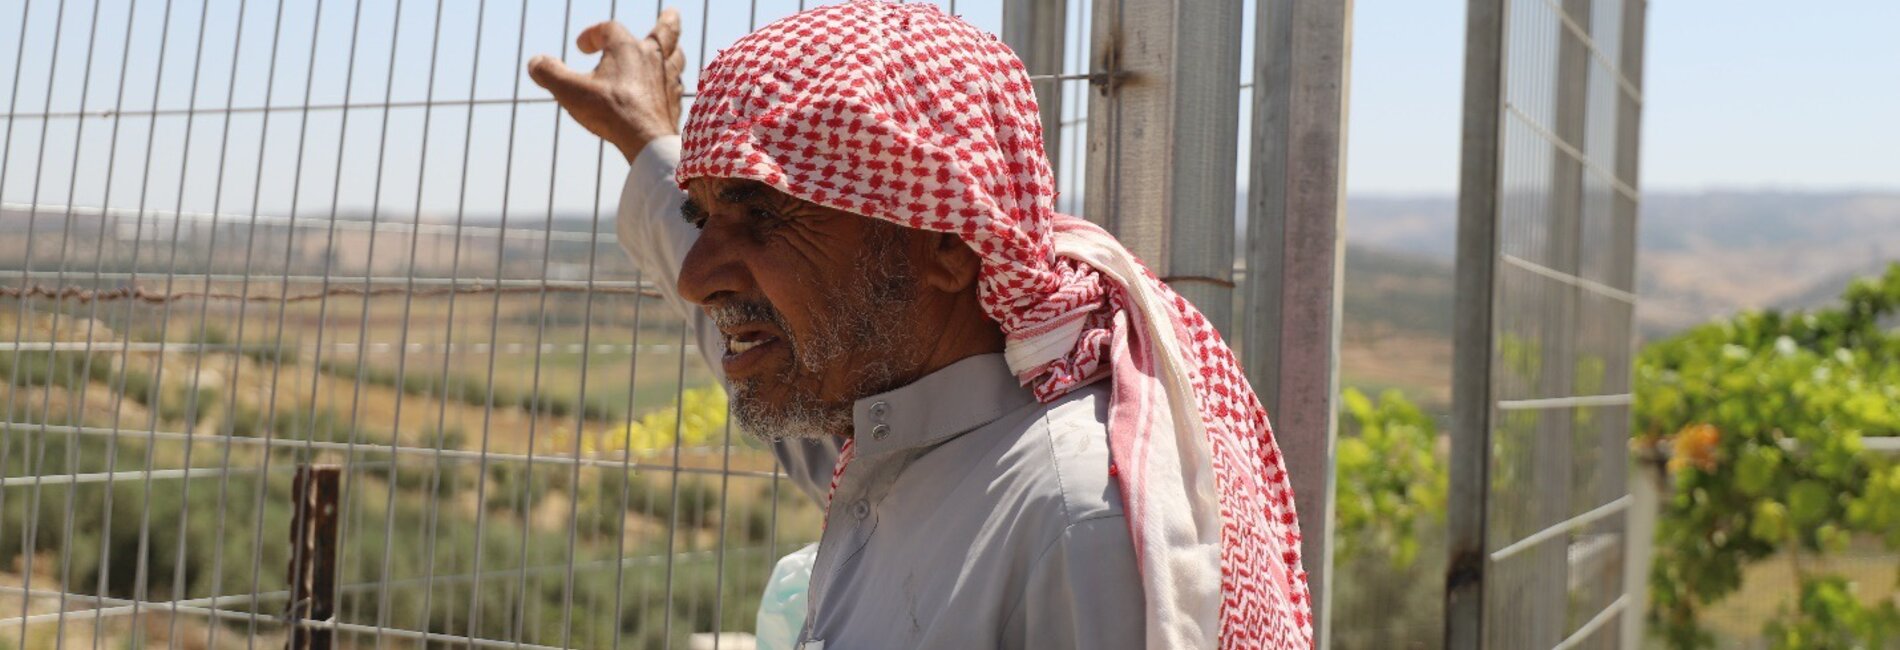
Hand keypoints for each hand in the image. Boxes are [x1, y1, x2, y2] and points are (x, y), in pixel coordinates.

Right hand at [527, 10, 686, 162]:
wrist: (647, 141)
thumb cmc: (610, 112)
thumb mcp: (569, 91)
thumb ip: (549, 73)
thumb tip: (535, 62)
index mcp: (627, 48)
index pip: (609, 29)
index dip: (592, 34)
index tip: (581, 48)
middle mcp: (652, 59)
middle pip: (666, 33)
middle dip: (667, 22)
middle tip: (672, 13)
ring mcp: (667, 81)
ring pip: (677, 58)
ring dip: (674, 51)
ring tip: (673, 49)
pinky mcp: (674, 103)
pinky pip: (677, 86)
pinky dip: (673, 82)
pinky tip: (670, 87)